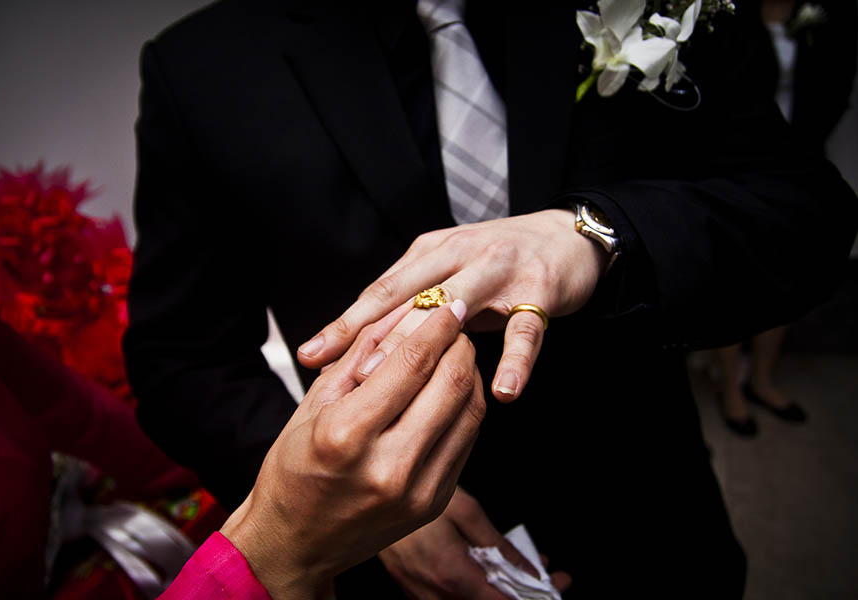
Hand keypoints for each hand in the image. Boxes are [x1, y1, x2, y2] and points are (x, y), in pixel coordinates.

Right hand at [220, 300, 485, 599]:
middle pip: (451, 383)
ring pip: (469, 411)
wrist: (295, 544)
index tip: (445, 305)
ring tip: (454, 355)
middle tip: (453, 326)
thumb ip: (358, 356)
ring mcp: (417, 490)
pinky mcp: (434, 503)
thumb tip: (399, 313)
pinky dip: (465, 408)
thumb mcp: (312, 405)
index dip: (435, 326)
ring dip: (469, 373)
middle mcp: (388, 466)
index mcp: (347, 435)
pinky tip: (451, 392)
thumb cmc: (293, 473)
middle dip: (459, 344)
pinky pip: (466, 441)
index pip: (411, 363)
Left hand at [298, 209, 604, 400]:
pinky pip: (525, 329)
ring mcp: (498, 269)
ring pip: (456, 308)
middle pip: (409, 298)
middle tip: (346, 377)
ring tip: (402, 385)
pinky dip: (516, 361)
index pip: (380, 291)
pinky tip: (503, 392)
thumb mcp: (446, 272)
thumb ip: (410, 302)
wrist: (564, 235)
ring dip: (428, 345)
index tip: (310, 355)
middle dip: (374, 338)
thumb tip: (357, 348)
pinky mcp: (539, 289)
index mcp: (429, 251)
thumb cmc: (494, 263)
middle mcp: (457, 254)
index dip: (345, 324)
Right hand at [380, 487, 571, 598]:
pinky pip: (449, 597)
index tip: (556, 585)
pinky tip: (486, 567)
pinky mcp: (411, 587)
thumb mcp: (465, 511)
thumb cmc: (410, 491)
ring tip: (518, 568)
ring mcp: (420, 593)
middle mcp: (434, 593)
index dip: (535, 598)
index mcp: (452, 575)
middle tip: (544, 575)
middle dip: (522, 594)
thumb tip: (529, 568)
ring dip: (499, 591)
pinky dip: (475, 587)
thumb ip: (498, 545)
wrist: (368, 493)